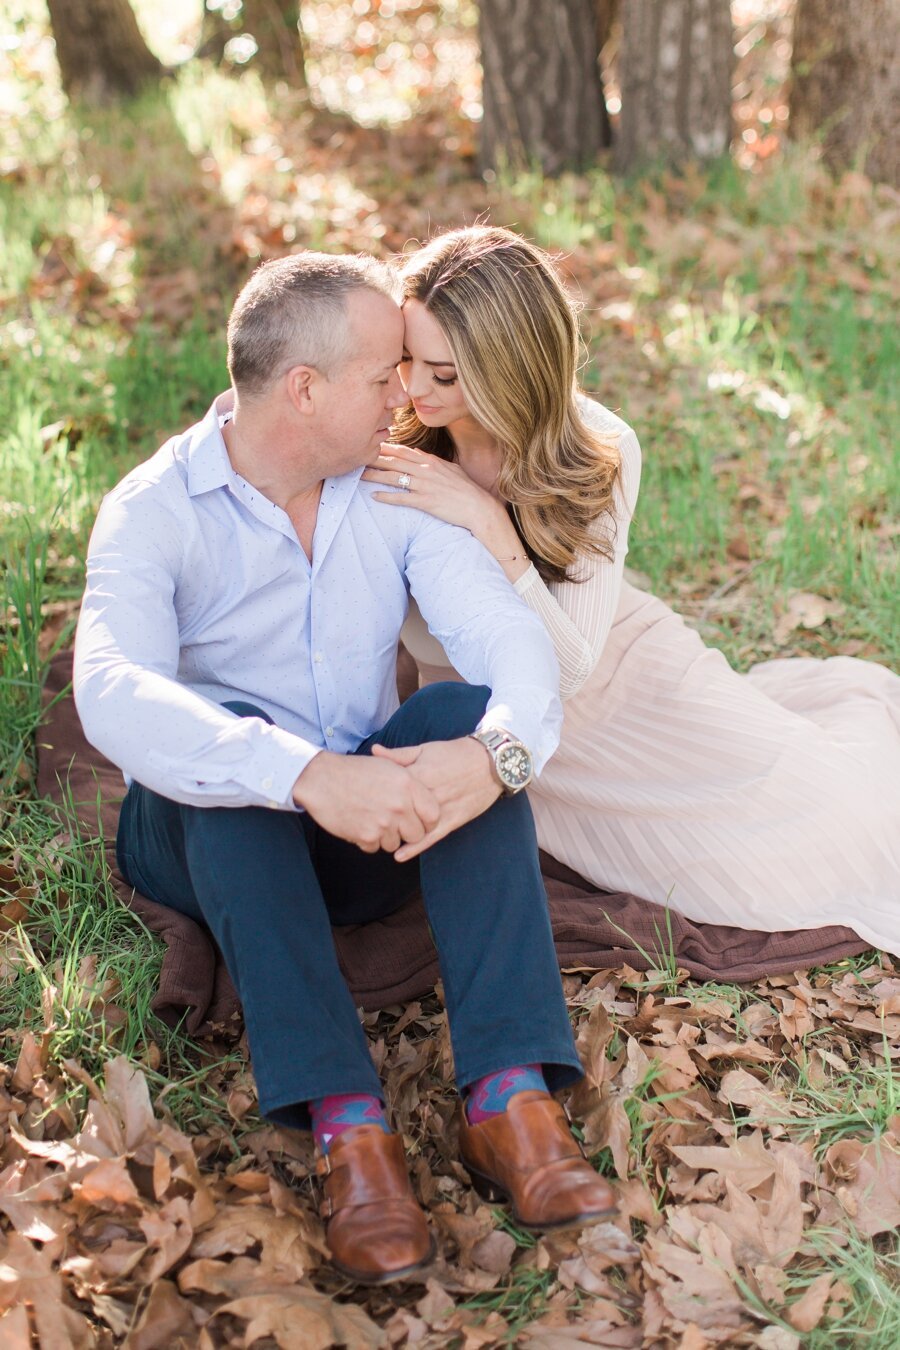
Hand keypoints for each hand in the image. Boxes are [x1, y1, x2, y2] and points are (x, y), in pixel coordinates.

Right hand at [292, 751, 439, 853]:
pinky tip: (359, 823)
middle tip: (393, 823)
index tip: (419, 821)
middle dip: (406, 832)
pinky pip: (375, 848)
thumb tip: (426, 799)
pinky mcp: (366, 836)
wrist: (322, 779)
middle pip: (416, 834)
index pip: (433, 815)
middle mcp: (399, 806)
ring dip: (385, 837)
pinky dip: (367, 840)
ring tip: (372, 819)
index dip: (428, 821)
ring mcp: (383, 823)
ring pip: (395, 844)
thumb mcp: (388, 766)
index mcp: (408, 785)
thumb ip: (410, 783)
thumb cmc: (355, 771)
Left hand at [363, 442, 503, 537]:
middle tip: (358, 456)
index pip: (404, 451)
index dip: (386, 448)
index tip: (372, 444)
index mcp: (432, 462)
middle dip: (374, 458)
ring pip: (394, 478)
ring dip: (375, 476)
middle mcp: (426, 471)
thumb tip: (418, 453)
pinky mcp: (426, 501)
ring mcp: (425, 486)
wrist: (480, 507)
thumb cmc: (468, 490)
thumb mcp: (452, 469)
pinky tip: (375, 497)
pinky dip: (387, 497)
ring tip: (360, 476)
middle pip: (395, 461)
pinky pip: (402, 498)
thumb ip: (434, 461)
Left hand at [370, 736, 500, 861]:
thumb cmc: (455, 753)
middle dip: (381, 818)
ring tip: (377, 842)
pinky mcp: (454, 820)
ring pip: (415, 827)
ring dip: (396, 836)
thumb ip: (399, 755)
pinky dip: (416, 847)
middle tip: (363, 825)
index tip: (358, 801)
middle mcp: (429, 794)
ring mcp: (442, 809)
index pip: (390, 789)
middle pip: (400, 810)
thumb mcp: (425, 749)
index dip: (373, 797)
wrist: (490, 762)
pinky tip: (400, 855)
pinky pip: (433, 837)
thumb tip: (374, 751)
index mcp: (419, 774)